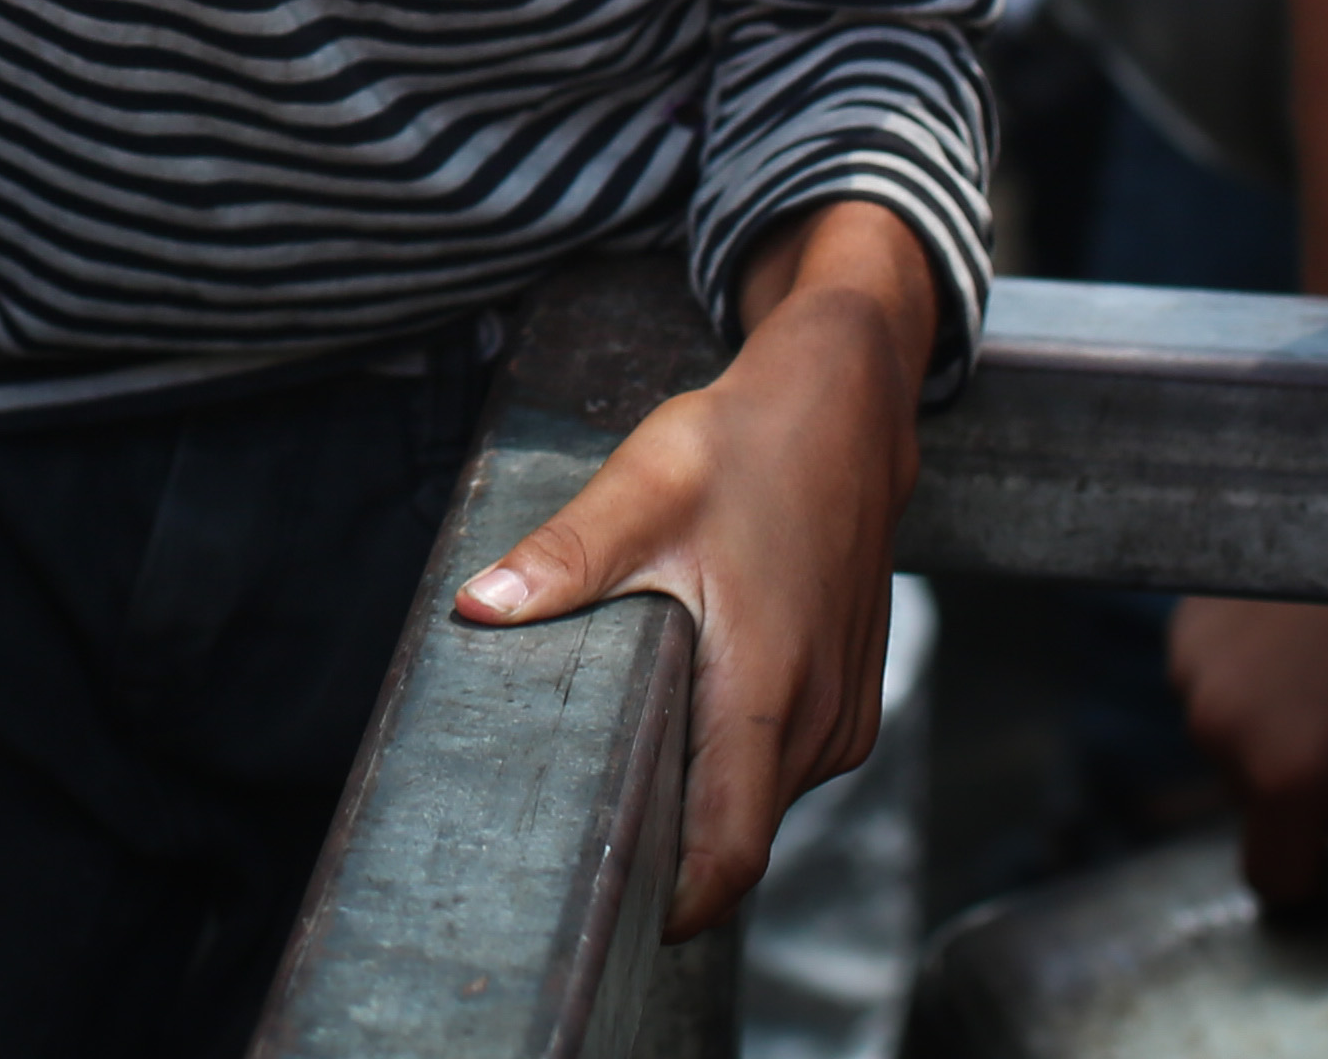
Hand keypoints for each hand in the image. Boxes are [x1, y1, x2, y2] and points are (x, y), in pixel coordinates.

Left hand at [456, 209, 932, 936]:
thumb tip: (479, 606)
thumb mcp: (644, 487)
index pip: (731, 852)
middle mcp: (820, 723)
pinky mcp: (847, 703)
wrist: (846, 411)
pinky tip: (683, 709)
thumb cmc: (749, 445)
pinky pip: (782, 767)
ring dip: (700, 795)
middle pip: (738, 835)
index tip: (609, 914)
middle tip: (577, 817)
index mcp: (769, 689)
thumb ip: (566, 558)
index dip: (676, 904)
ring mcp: (843, 718)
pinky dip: (732, 760)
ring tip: (624, 750)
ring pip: (761, 802)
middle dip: (666, 845)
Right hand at [1170, 598, 1327, 911]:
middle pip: (1250, 800)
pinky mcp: (1185, 624)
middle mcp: (1223, 733)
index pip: (1271, 877)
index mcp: (1291, 778)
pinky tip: (1295, 633)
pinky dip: (1244, 672)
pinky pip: (1208, 677)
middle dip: (1295, 783)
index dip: (1310, 874)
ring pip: (1226, 736)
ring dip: (1264, 724)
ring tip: (1326, 673)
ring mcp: (1195, 672)